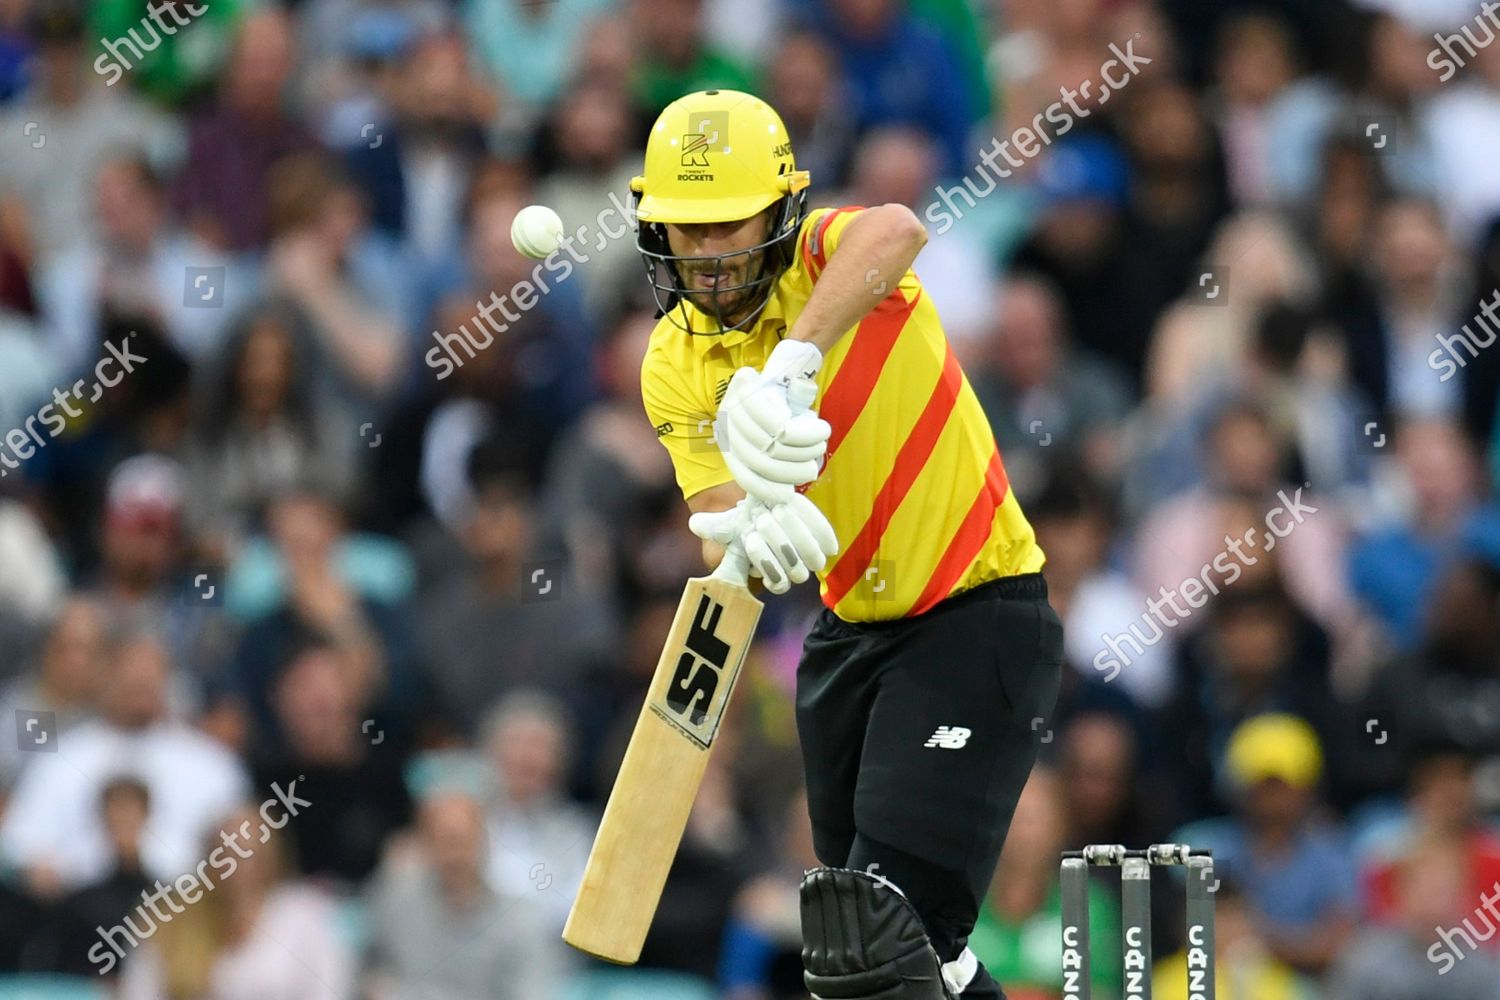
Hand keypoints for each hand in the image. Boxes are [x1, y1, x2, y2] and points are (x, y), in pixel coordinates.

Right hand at [689, 493, 838, 594]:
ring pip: (812, 558)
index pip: (777, 584)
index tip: (749, 538)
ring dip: (798, 534)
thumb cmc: (745, 523)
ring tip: (780, 510)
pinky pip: (826, 538)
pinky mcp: (824, 541)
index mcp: (770, 573)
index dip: (765, 565)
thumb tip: (695, 524)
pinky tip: (799, 506)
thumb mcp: (727, 526)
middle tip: (763, 519)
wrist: (767, 509)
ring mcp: (810, 558)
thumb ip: (713, 528)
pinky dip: (817, 525)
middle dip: (779, 544)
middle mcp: (792, 570)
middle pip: (796, 572)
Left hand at [715, 341, 829, 503]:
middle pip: (763, 462)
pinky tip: (822, 430)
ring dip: (805, 451)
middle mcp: (727, 424)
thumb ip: (771, 465)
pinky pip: (788, 429)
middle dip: (793, 472)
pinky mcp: (755, 392)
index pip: (745, 476)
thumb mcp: (772, 441)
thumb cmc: (784, 411)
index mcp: (728, 440)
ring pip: (778, 447)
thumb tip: (780, 497)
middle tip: (811, 469)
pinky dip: (809, 434)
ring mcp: (737, 407)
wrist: (788, 370)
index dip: (768, 490)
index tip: (788, 495)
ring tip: (819, 445)